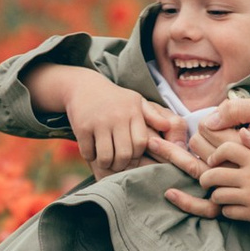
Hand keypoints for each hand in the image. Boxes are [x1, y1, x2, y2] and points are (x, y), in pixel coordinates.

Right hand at [51, 69, 186, 176]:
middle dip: (121, 164)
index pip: (141, 143)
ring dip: (106, 163)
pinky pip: (88, 152)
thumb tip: (167, 127)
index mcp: (133, 112)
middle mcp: (117, 117)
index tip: (132, 156)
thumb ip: (153, 115)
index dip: (137, 155)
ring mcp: (98, 122)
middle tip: (118, 163)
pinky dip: (90, 157)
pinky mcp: (82, 127)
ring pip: (106, 157)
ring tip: (106, 160)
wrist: (83, 86)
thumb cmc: (115, 98)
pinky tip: (92, 151)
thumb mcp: (136, 101)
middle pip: (124, 154)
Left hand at [168, 129, 249, 228]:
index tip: (213, 161)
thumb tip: (241, 132)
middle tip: (206, 181)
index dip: (214, 154)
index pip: (225, 149)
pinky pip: (229, 212)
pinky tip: (232, 207)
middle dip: (205, 178)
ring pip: (218, 195)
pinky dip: (227, 210)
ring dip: (216, 195)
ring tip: (220, 195)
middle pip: (214, 175)